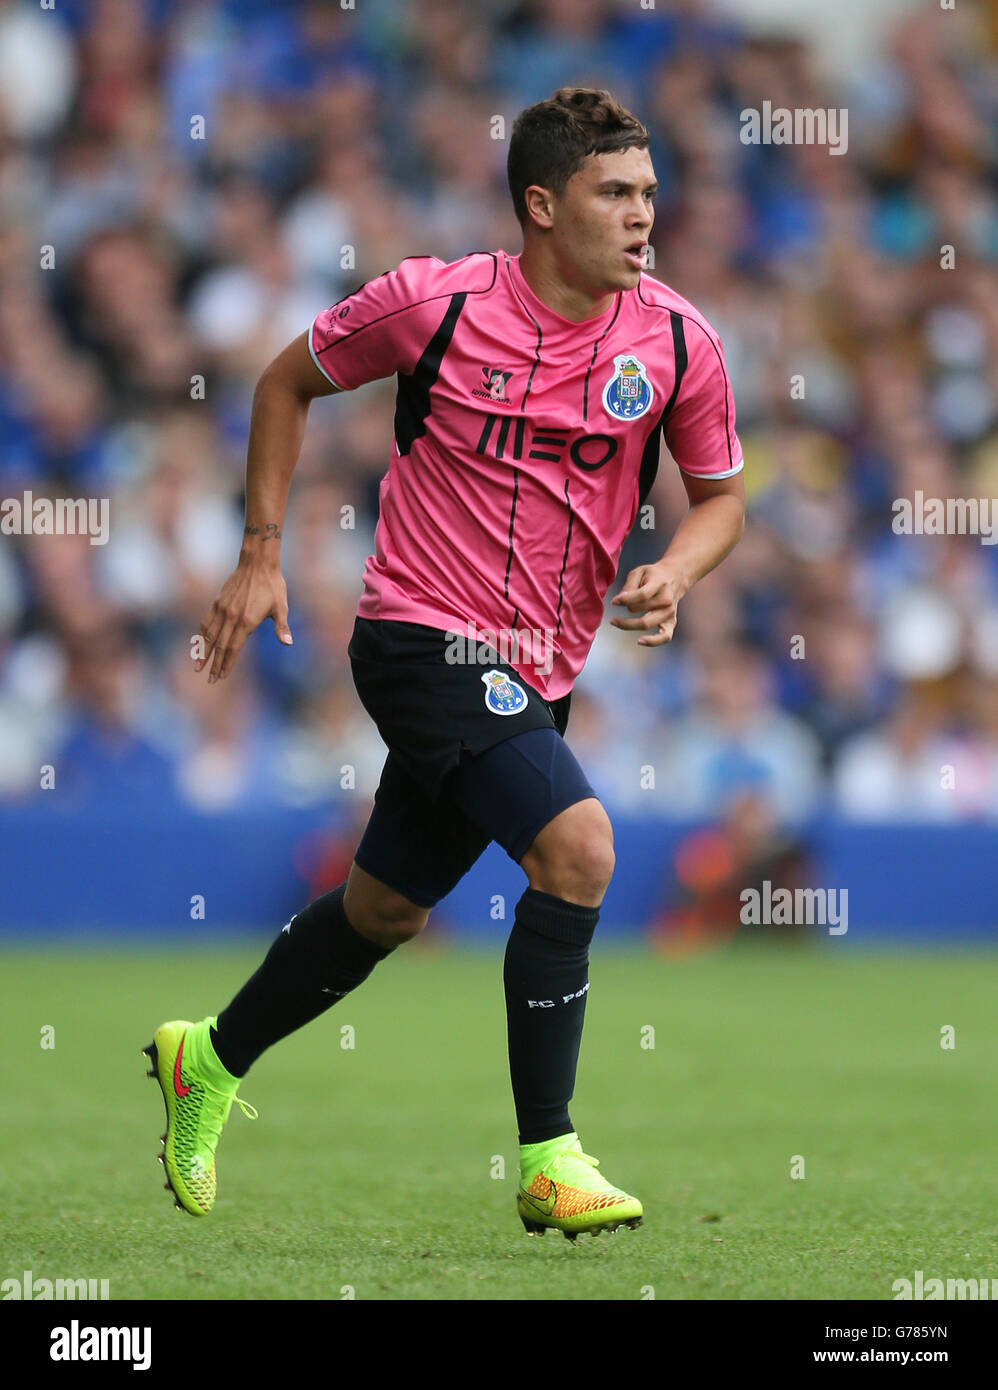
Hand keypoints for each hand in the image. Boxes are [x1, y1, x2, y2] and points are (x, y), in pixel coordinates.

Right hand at [196, 557, 291, 681]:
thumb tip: (288, 643)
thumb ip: (282, 627)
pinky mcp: (217, 602)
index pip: (234, 648)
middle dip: (214, 664)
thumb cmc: (272, 585)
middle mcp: (232, 617)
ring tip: (197, 666)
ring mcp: (222, 609)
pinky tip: (198, 644)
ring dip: (203, 652)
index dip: (227, 663)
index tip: (222, 676)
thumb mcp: (281, 607)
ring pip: (209, 635)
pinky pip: (207, 622)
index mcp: (247, 621)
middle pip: (220, 646)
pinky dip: (201, 635)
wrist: (257, 563)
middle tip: (209, 680)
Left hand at [610, 562, 687, 646]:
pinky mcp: (672, 622)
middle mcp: (666, 599)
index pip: (642, 594)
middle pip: (642, 609)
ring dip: (628, 624)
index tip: (614, 601)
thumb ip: (629, 586)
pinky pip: (665, 636)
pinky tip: (640, 641)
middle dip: (625, 609)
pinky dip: (653, 641)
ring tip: (616, 622)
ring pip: (647, 623)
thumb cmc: (653, 576)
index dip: (625, 599)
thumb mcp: (640, 572)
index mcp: (659, 583)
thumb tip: (619, 600)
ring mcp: (670, 612)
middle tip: (615, 610)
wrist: (675, 577)